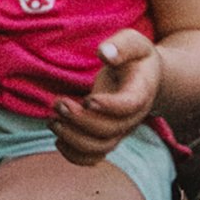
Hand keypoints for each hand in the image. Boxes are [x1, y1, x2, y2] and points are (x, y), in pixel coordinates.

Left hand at [52, 28, 161, 165]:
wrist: (146, 78)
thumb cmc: (136, 57)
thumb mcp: (134, 42)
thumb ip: (121, 45)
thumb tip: (104, 53)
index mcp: (140, 92)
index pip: (128, 106)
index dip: (108, 107)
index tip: (87, 99)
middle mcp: (132, 117)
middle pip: (108, 131)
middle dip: (79, 120)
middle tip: (58, 103)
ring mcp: (119, 130)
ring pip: (99, 148)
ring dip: (72, 138)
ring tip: (53, 120)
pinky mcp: (107, 137)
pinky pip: (92, 157)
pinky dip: (73, 154)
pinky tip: (58, 137)